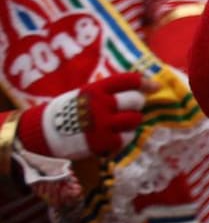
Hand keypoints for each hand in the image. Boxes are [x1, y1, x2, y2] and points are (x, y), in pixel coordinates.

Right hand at [16, 72, 147, 159]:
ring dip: (132, 123)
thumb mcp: (84, 95)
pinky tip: (113, 140)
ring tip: (121, 126)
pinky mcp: (100, 142)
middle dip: (137, 105)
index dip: (145, 82)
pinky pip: (125, 139)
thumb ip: (106, 93)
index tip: (155, 86)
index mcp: (96, 89)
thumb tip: (137, 89)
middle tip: (131, 110)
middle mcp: (101, 104)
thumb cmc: (67, 112)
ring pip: (134, 120)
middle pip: (136, 101)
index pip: (128, 80)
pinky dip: (122, 140)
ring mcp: (102, 123)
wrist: (41, 134)